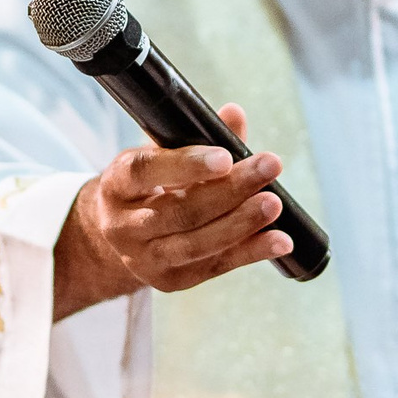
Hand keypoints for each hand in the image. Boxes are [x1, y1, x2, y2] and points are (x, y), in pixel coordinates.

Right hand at [53, 103, 293, 319]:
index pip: (145, 171)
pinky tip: (280, 241)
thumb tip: (234, 115)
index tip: (226, 156)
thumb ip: (199, 137)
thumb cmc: (150, 185)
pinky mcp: (169, 282)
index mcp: (117, 184)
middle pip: (180, 211)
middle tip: (270, 166)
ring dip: (241, 224)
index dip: (186, 165)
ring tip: (274, 203)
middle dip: (230, 189)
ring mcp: (144, 259)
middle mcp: (122, 226)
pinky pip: (216, 266)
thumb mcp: (163, 156)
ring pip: (196, 244)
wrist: (124, 234)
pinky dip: (251, 253)